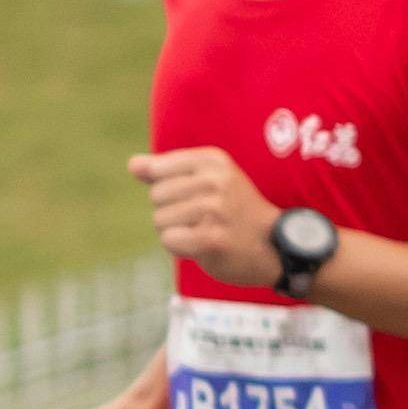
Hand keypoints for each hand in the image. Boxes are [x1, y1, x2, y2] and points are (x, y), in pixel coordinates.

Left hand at [132, 146, 281, 288]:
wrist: (274, 247)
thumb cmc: (234, 212)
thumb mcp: (208, 180)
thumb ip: (166, 170)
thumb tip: (133, 165)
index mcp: (214, 160)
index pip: (156, 171)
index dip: (169, 189)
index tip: (199, 196)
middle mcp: (216, 180)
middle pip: (156, 196)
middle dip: (172, 212)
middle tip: (206, 219)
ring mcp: (215, 210)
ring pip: (160, 220)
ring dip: (177, 231)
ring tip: (207, 231)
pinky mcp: (211, 238)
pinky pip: (169, 240)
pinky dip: (181, 248)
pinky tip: (204, 247)